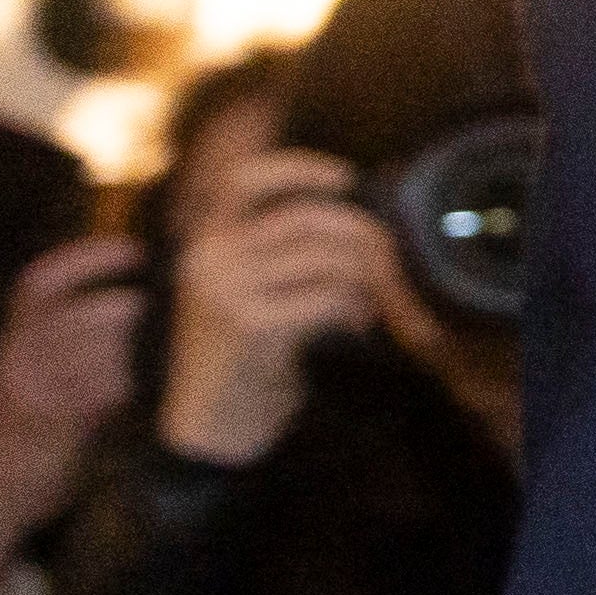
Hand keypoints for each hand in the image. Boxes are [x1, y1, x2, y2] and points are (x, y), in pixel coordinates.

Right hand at [0, 227, 149, 591]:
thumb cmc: (22, 435)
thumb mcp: (37, 379)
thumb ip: (71, 347)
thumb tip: (141, 310)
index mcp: (13, 340)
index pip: (38, 284)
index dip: (84, 260)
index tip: (131, 250)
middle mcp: (16, 358)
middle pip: (71, 314)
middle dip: (122, 308)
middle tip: (160, 308)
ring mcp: (30, 390)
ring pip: (87, 350)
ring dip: (130, 346)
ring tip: (166, 343)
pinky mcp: (48, 425)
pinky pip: (95, 392)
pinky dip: (126, 383)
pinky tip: (146, 385)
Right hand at [155, 147, 408, 469]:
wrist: (210, 427)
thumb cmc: (243, 361)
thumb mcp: (252, 296)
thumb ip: (284, 257)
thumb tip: (362, 227)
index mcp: (204, 241)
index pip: (244, 178)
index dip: (298, 167)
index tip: (346, 178)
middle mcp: (207, 256)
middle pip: (306, 216)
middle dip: (363, 236)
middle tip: (392, 264)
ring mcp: (224, 288)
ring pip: (324, 256)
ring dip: (368, 278)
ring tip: (373, 306)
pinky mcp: (248, 323)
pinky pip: (327, 295)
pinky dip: (355, 307)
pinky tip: (356, 325)